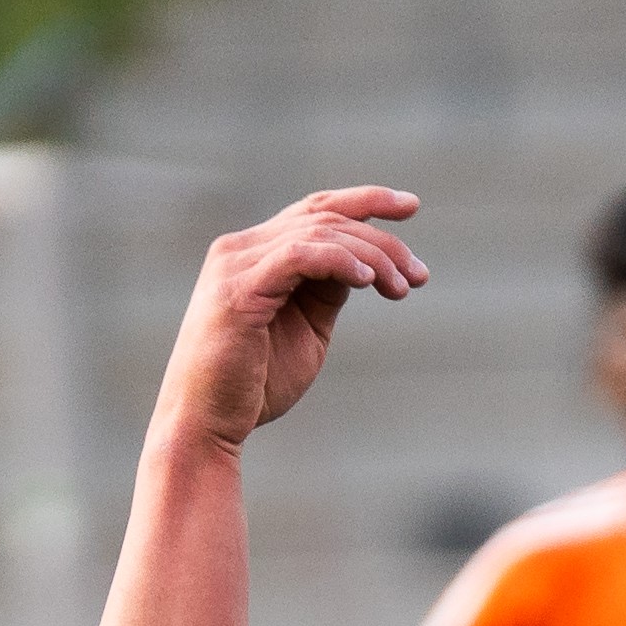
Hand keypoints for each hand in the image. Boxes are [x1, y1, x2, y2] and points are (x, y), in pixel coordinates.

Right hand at [159, 187, 423, 451]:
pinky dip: (338, 261)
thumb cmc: (254, 386)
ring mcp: (236, 265)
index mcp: (256, 253)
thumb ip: (328, 291)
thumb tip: (363, 266)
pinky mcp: (237, 291)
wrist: (206, 425)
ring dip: (371, 258)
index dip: (365, 200)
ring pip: (319, 234)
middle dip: (382, 242)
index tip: (412, 206)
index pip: (316, 209)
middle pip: (325, 218)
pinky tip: (367, 281)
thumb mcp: (307, 328)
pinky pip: (298, 256)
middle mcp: (241, 249)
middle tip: (418, 276)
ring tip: (402, 288)